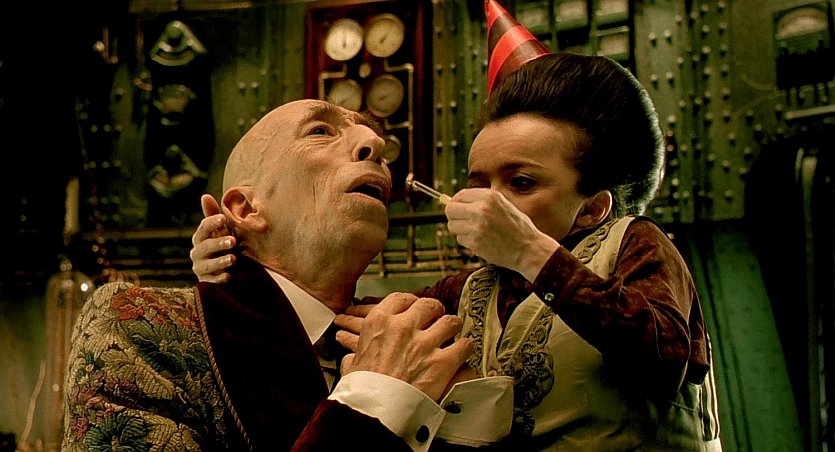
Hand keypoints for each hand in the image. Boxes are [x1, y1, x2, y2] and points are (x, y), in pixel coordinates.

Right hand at [190, 194, 236, 282]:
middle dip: (219, 243)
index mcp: (200, 237)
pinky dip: (219, 279)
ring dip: (220, 261)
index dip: (212, 223)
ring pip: (208, 265)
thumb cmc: (223, 244)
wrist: (227, 268)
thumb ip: (214, 215)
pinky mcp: (206, 281)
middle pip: (205, 247)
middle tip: (233, 241)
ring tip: (233, 259)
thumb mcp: (221, 230)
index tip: (223, 219)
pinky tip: (228, 276)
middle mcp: (197, 252)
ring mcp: (200, 267)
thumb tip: (205, 196)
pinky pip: (211, 281)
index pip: (203, 228)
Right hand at [337, 292, 472, 401]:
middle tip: (435, 318)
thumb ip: (355, 356)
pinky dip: (465, 348)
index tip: (414, 307)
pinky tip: (462, 351)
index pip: (401, 298)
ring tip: (452, 332)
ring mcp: (424, 343)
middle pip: (428, 305)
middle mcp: (403, 327)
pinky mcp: (442, 362)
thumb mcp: (352, 366)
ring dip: (451, 327)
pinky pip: (463, 345)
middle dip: (434, 311)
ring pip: (449, 321)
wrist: (375, 413)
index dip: (411, 302)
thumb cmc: (363, 392)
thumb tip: (352, 358)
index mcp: (379, 323)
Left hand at [444, 188, 557, 280]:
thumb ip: (481, 201)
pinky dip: (467, 241)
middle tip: (463, 221)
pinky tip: (481, 241)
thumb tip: (454, 201)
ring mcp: (477, 227)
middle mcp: (482, 210)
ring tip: (477, 232)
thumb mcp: (503, 205)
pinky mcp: (475, 243)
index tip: (459, 208)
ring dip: (461, 230)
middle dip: (455, 216)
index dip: (457, 203)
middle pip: (450, 210)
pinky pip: (460, 240)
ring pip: (453, 226)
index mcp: (490, 197)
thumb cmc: (517, 227)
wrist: (528, 249)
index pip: (459, 195)